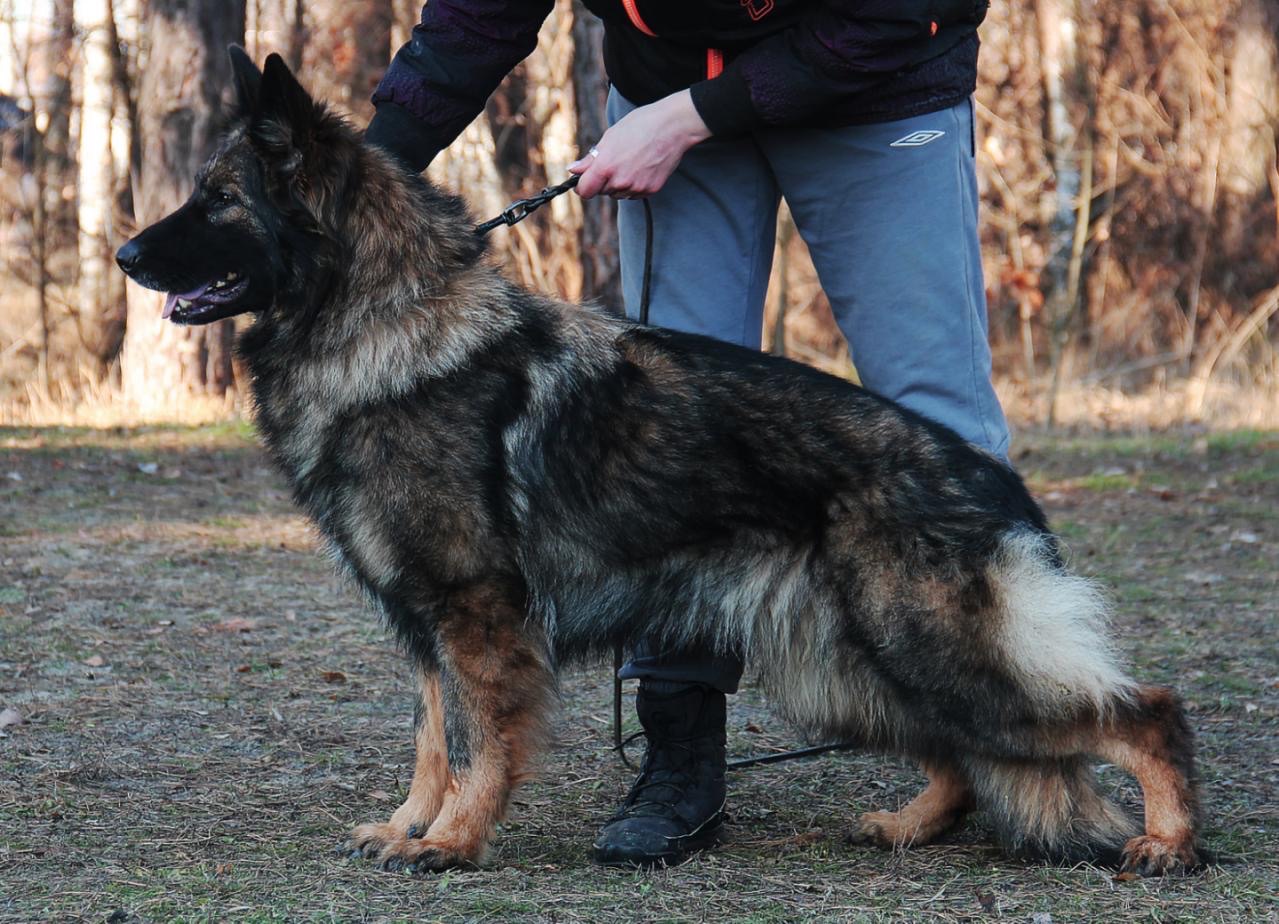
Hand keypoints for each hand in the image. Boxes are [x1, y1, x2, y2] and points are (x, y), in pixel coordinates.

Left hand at [568, 90, 710, 199]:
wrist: (672, 126)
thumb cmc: (640, 125)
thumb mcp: (610, 137)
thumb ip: (590, 159)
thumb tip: (573, 169)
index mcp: (605, 167)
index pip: (585, 191)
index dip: (582, 186)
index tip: (585, 180)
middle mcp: (620, 181)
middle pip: (602, 192)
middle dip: (603, 181)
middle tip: (615, 161)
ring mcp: (636, 188)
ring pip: (618, 194)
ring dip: (619, 184)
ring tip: (631, 162)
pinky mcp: (650, 190)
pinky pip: (634, 194)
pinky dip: (634, 184)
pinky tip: (642, 167)